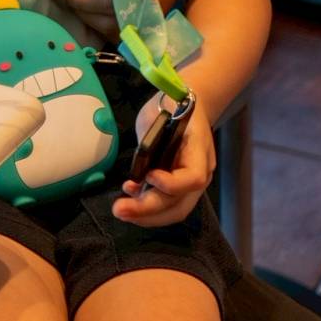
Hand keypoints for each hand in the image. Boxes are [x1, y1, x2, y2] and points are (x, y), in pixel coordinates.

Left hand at [113, 95, 213, 227]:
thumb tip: (139, 165)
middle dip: (149, 211)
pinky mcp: (180, 187)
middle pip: (180, 203)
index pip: (193, 178)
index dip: (170, 184)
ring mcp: (192, 183)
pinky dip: (147, 208)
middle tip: (120, 210)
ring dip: (146, 215)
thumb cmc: (172, 105)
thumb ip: (152, 136)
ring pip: (174, 211)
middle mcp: (201, 172)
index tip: (149, 176)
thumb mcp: (161, 110)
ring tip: (122, 209)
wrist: (186, 105)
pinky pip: (167, 205)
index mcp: (200, 150)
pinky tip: (130, 194)